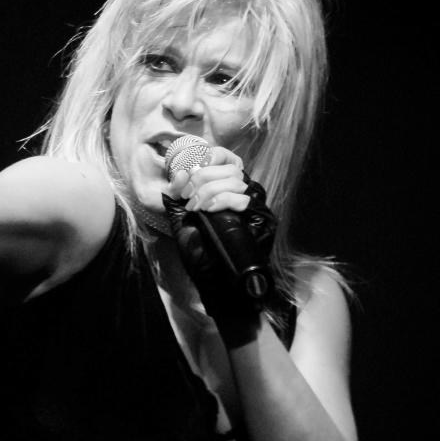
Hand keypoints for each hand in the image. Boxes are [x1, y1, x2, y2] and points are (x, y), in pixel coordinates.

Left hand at [162, 147, 276, 346]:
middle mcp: (244, 194)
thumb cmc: (200, 256)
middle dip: (201, 178)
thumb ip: (177, 198)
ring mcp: (255, 206)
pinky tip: (207, 211)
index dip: (207, 156)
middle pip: (228, 166)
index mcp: (226, 190)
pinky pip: (242, 198)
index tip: (188, 172)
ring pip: (235, 179)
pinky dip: (219, 200)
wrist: (216, 284)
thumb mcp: (182, 223)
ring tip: (196, 208)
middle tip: (188, 198)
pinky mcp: (262, 219)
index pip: (226, 156)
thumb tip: (178, 173)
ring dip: (207, 190)